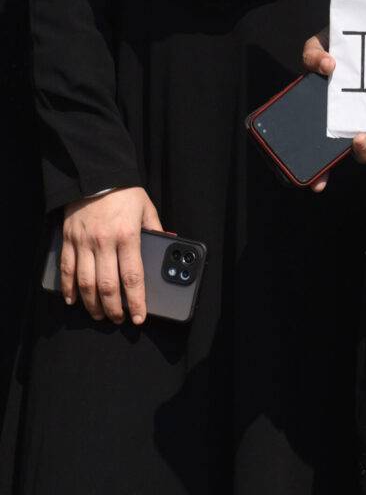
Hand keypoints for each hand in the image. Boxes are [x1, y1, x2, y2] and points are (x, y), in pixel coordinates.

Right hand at [60, 187, 161, 324]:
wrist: (94, 175)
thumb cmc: (124, 192)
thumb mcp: (147, 209)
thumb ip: (156, 230)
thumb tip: (169, 244)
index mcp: (128, 237)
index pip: (133, 278)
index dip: (136, 302)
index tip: (139, 317)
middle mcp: (105, 243)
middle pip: (108, 286)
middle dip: (114, 308)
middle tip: (118, 320)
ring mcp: (84, 243)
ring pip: (85, 282)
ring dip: (92, 303)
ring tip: (100, 314)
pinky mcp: (68, 240)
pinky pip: (67, 269)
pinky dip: (68, 288)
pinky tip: (74, 300)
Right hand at [302, 30, 365, 191]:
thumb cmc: (340, 46)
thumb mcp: (320, 45)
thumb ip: (312, 54)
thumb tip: (325, 65)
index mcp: (326, 114)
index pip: (320, 151)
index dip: (319, 172)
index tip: (319, 184)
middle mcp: (349, 121)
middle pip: (350, 152)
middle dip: (351, 157)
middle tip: (355, 142)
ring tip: (364, 136)